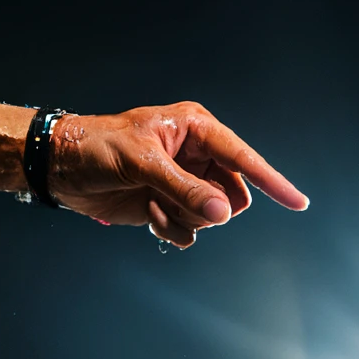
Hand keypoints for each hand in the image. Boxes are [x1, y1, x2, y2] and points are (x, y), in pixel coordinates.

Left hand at [47, 105, 309, 248]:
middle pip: (233, 194)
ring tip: (153, 205)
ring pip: (213, 215)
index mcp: (197, 129)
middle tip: (171, 199)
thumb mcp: (141, 164)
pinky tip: (148, 214)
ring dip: (186, 217)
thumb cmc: (97, 149)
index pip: (244, 157)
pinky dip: (172, 227)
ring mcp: (184, 182)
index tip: (297, 203)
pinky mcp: (168, 204)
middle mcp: (197, 155)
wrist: (60, 167)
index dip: (272, 181)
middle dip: (207, 205)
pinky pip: (191, 228)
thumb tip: (222, 212)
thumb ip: (183, 188)